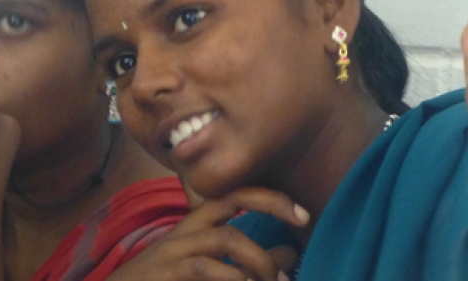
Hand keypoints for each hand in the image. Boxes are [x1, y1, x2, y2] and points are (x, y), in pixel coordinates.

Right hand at [107, 187, 308, 280]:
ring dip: (258, 261)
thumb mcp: (206, 272)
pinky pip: (204, 268)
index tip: (302, 215)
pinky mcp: (165, 273)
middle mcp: (183, 232)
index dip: (270, 199)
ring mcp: (172, 252)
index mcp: (193, 229)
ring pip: (225, 239)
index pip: (234, 195)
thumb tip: (290, 255)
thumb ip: (246, 264)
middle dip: (269, 211)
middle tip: (298, 243)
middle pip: (229, 201)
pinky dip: (234, 279)